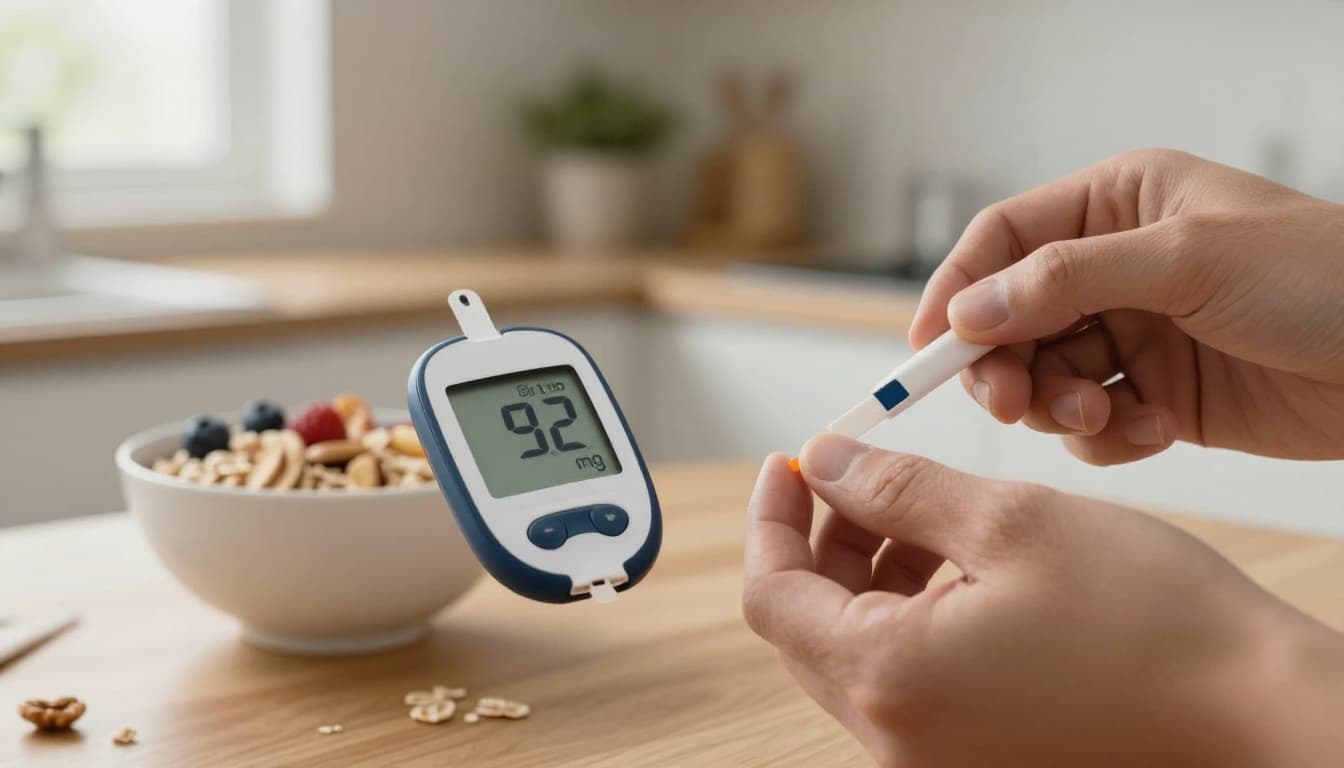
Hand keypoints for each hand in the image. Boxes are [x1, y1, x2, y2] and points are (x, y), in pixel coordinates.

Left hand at [743, 436, 1343, 766]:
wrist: (1253, 713)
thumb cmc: (1152, 620)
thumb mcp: (1009, 522)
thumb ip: (897, 489)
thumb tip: (825, 462)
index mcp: (890, 681)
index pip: (772, 593)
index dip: (773, 516)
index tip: (790, 461)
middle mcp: (897, 738)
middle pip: (805, 625)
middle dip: (818, 539)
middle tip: (854, 472)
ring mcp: (932, 758)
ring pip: (853, 648)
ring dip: (864, 572)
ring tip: (915, 507)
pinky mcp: (970, 756)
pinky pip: (903, 678)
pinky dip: (906, 613)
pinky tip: (949, 561)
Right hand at [910, 149, 1343, 463]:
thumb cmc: (1320, 278)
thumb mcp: (1187, 259)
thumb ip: (1067, 279)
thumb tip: (969, 309)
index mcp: (1117, 205)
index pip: (1003, 240)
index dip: (956, 289)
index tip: (927, 349)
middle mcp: (1114, 268)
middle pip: (1010, 319)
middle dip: (1006, 364)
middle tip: (1014, 402)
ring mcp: (1135, 334)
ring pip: (1045, 377)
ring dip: (1061, 406)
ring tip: (1106, 416)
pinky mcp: (1158, 396)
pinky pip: (1092, 425)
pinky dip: (1108, 437)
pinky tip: (1151, 430)